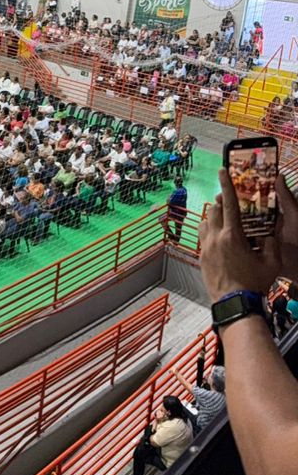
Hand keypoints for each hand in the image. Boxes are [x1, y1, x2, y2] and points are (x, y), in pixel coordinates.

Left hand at [200, 169, 286, 300]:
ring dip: (213, 215)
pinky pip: (203, 236)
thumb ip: (271, 243)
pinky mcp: (202, 257)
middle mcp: (215, 238)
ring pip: (205, 221)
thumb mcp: (272, 262)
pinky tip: (219, 236)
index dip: (226, 185)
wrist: (235, 304)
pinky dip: (210, 230)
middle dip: (221, 200)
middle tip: (229, 197)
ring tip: (224, 217)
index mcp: (232, 236)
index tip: (222, 170)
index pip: (228, 203)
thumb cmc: (255, 284)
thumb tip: (269, 232)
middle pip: (213, 209)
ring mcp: (206, 248)